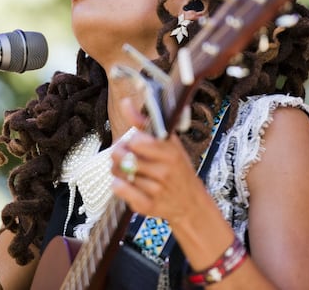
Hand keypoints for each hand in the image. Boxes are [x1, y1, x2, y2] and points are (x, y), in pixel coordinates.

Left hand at [110, 98, 198, 221]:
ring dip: (118, 171)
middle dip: (119, 154)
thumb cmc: (177, 168)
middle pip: (122, 156)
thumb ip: (144, 123)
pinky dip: (118, 185)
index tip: (135, 143)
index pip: (136, 141)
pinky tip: (125, 183)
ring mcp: (156, 190)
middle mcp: (164, 171)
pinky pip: (120, 190)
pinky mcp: (147, 206)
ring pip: (119, 173)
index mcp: (170, 152)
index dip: (130, 141)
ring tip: (129, 170)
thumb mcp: (168, 143)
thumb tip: (125, 102)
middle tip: (126, 156)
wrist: (190, 203)